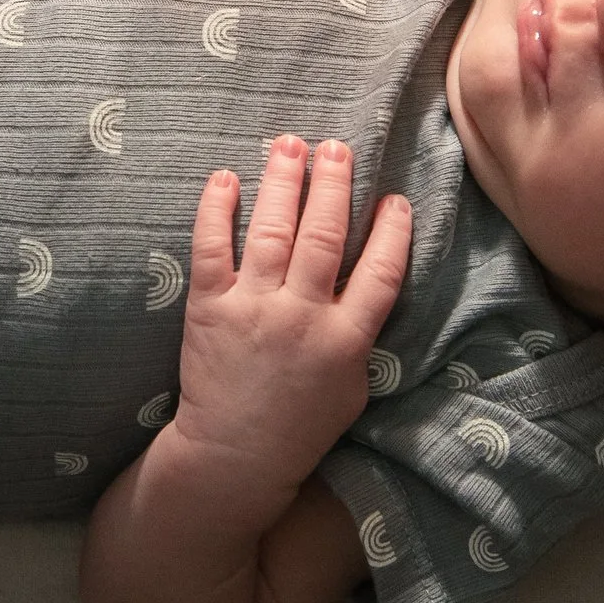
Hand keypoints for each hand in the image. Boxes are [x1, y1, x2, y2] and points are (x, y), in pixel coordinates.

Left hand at [176, 136, 412, 472]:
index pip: (380, 272)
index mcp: (346, 340)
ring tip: (291, 144)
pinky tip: (226, 178)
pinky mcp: (208, 308)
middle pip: (324, 236)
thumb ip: (360, 336)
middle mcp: (302, 316)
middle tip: (337, 147)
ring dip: (283, 181)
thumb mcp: (352, 388)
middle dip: (333, 184)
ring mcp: (253, 308)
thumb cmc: (299, 427)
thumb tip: (369, 285)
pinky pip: (211, 248)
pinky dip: (217, 210)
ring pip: (273, 231)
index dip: (391, 231)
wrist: (233, 457)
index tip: (394, 198)